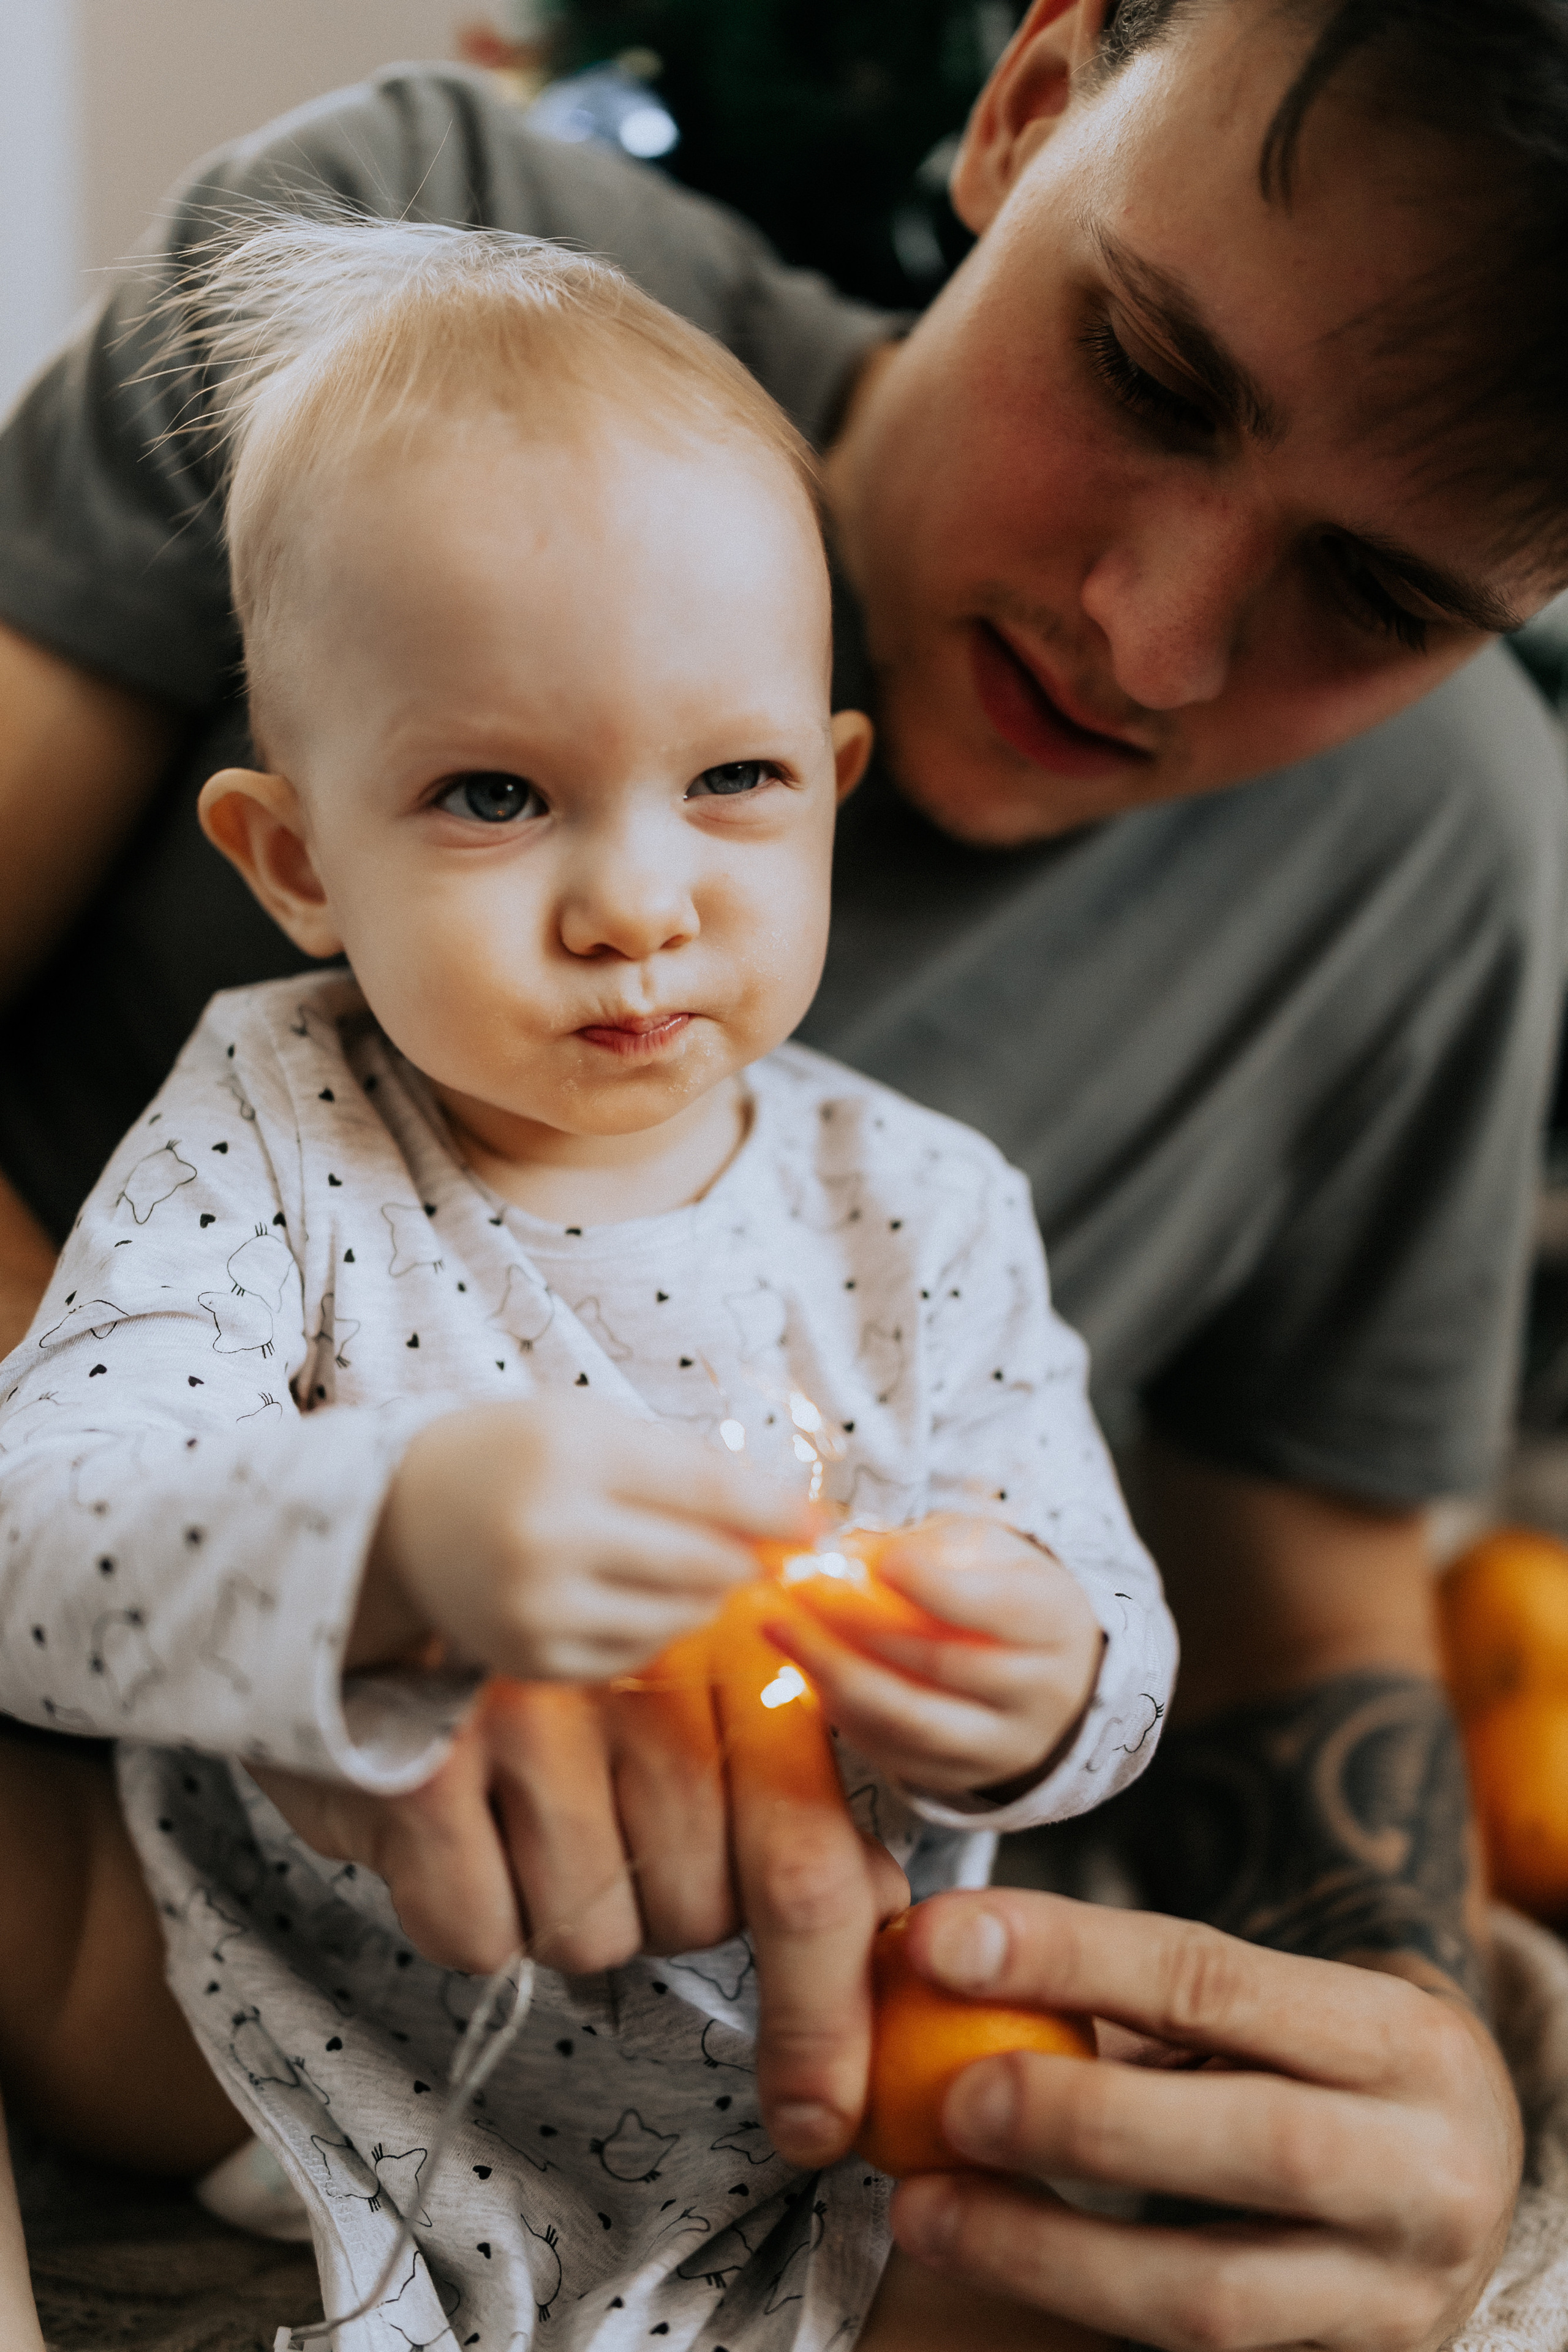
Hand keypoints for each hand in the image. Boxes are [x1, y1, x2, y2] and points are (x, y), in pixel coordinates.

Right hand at [255, 1675, 909, 2167]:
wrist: (386, 1555)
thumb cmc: (567, 1647)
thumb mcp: (696, 1682)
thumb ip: (793, 1789)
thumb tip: (884, 1909)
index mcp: (737, 1656)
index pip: (807, 1864)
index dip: (825, 2015)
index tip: (821, 2121)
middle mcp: (643, 1681)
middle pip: (700, 1914)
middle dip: (668, 1906)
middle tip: (615, 1815)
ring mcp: (530, 1719)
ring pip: (595, 1936)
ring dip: (569, 1905)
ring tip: (535, 1800)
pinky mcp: (422, 1768)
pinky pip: (479, 1936)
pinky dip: (473, 1910)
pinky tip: (466, 1822)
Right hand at [352, 1393, 813, 1681]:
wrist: (401, 1517)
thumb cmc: (515, 1456)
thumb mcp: (592, 1427)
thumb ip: (687, 1468)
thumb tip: (789, 1519)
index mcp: (570, 1456)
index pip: (707, 1491)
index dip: (776, 1511)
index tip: (820, 1523)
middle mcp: (548, 1536)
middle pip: (702, 1563)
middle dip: (748, 1557)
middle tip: (764, 1548)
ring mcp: (536, 1609)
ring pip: (678, 1617)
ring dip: (707, 1594)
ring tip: (685, 1562)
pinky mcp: (529, 1661)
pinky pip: (635, 1655)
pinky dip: (656, 1626)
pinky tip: (631, 1593)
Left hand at [764, 1515, 1103, 1794]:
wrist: (1041, 1671)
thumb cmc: (997, 1589)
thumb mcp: (982, 1551)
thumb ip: (923, 1546)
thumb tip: (845, 1551)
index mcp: (1055, 1622)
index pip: (997, 1609)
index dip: (932, 1585)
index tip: (873, 1558)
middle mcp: (1040, 1694)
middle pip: (944, 1666)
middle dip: (859, 1625)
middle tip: (795, 1587)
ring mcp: (1000, 1746)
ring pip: (910, 1718)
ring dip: (833, 1671)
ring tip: (777, 1626)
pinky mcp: (959, 1776)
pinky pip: (891, 1750)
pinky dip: (840, 1708)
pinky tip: (800, 1666)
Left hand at [886, 1889, 1521, 2351]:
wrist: (1456, 2197)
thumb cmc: (1324, 2077)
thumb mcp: (1275, 2014)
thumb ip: (1137, 1998)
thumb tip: (946, 1960)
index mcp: (1399, 2039)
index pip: (1215, 1978)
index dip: (1069, 1953)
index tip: (940, 1936)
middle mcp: (1422, 2171)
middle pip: (1250, 2142)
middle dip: (1080, 2117)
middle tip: (948, 2097)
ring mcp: (1392, 2298)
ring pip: (1208, 2291)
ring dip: (1045, 2252)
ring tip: (925, 2209)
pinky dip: (1077, 2316)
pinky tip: (992, 2274)